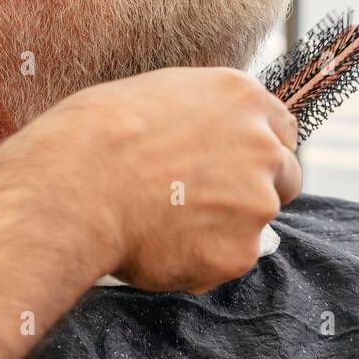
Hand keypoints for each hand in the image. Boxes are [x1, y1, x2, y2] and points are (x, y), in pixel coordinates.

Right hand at [6, 67, 300, 293]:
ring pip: (252, 224)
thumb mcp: (158, 96)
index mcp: (242, 97)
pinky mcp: (239, 251)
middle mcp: (262, 145)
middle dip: (254, 192)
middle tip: (203, 203)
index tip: (235, 167)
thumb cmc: (95, 133)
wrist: (74, 182)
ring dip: (220, 229)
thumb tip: (206, 139)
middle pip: (285, 177)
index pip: (282, 130)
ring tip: (160, 223)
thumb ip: (201, 117)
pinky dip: (199, 262)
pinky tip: (156, 245)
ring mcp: (256, 200)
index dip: (258, 152)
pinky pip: (225, 262)